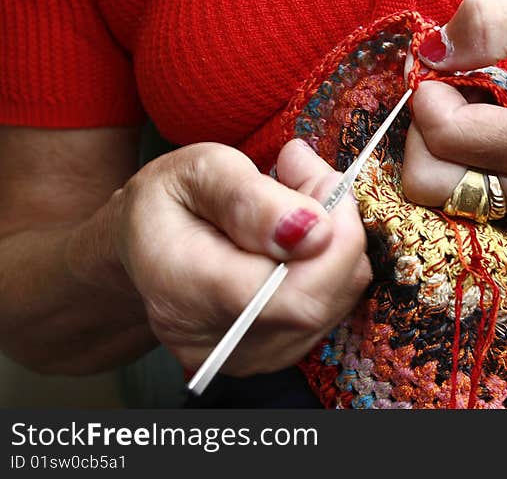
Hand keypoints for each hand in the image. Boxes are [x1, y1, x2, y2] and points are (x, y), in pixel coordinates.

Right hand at [111, 140, 369, 374]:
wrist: (146, 249)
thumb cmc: (169, 203)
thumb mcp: (197, 171)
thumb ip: (251, 197)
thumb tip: (314, 230)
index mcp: (187, 291)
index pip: (289, 289)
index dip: (329, 233)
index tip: (313, 175)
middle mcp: (221, 341)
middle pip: (321, 300)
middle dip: (338, 229)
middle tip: (311, 179)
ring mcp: (251, 357)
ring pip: (336, 301)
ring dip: (337, 245)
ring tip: (300, 205)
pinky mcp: (276, 356)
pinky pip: (332, 308)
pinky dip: (332, 266)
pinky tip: (302, 239)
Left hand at [402, 0, 506, 216]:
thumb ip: (488, 22)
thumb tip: (427, 54)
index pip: (445, 136)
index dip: (429, 90)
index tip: (452, 58)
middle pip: (430, 183)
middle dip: (426, 127)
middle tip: (457, 85)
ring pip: (441, 193)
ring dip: (441, 143)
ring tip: (478, 101)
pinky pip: (464, 194)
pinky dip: (459, 157)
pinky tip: (488, 120)